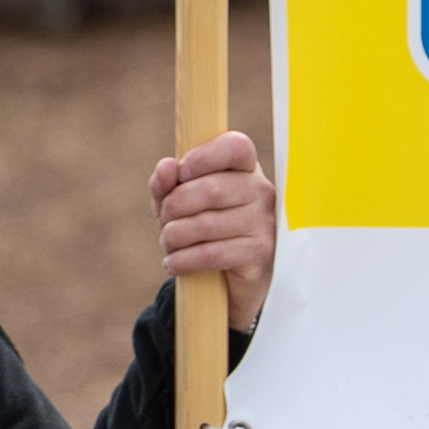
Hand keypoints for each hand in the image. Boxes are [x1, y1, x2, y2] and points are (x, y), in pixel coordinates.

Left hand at [153, 130, 276, 331]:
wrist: (230, 281)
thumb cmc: (203, 231)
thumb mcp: (179, 204)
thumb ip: (167, 184)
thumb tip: (167, 167)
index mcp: (245, 169)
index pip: (236, 146)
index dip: (205, 156)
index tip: (183, 172)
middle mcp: (261, 192)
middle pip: (210, 189)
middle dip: (174, 206)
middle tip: (165, 221)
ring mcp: (264, 224)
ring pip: (207, 224)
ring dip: (174, 236)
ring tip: (168, 244)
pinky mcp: (259, 255)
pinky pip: (212, 254)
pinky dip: (183, 260)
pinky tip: (173, 263)